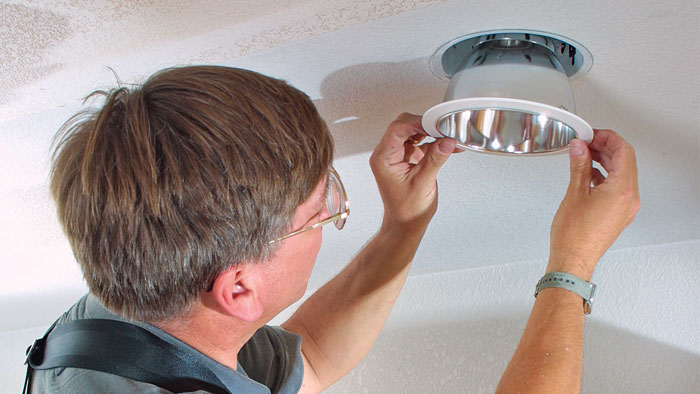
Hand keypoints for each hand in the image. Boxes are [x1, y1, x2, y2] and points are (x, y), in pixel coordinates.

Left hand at [369, 113, 457, 230]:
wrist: (406, 223)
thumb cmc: (407, 210)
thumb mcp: (423, 183)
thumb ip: (434, 159)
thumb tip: (446, 141)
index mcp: (383, 158)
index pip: (397, 129)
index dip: (417, 123)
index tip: (435, 123)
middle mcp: (387, 154)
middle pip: (404, 126)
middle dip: (425, 125)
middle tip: (442, 130)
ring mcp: (397, 155)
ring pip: (413, 132)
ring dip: (430, 133)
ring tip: (446, 138)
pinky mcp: (408, 158)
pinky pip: (420, 142)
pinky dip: (433, 142)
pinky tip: (446, 146)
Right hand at [547, 129, 640, 279]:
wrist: (573, 259)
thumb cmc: (574, 235)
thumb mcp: (574, 193)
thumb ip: (579, 166)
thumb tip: (580, 148)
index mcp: (622, 191)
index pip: (623, 152)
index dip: (608, 138)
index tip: (592, 134)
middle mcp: (629, 198)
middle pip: (625, 161)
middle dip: (606, 148)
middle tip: (587, 142)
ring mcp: (625, 207)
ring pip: (622, 173)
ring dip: (606, 161)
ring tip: (585, 155)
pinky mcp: (618, 213)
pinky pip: (618, 187)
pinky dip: (605, 175)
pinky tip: (588, 173)